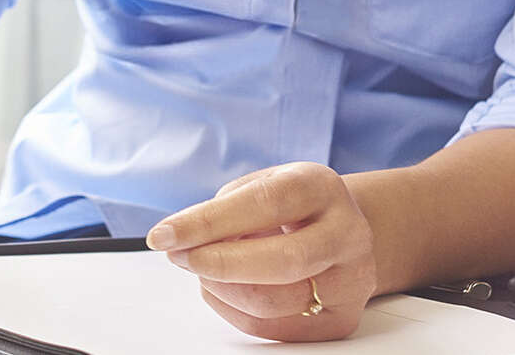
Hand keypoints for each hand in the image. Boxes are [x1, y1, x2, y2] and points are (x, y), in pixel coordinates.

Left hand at [145, 162, 378, 341]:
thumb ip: (226, 210)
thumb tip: (185, 243)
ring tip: (203, 268)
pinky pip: (273, 329)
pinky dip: (233, 309)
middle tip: (178, 257)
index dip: (208, 222)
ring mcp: (350, 280)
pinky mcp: (340, 319)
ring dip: (221, 288)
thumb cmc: (290, 206)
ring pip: (273, 303)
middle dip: (216, 263)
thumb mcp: (260, 186)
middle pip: (280, 261)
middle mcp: (345, 233)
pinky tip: (223, 288)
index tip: (164, 235)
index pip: (263, 204)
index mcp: (319, 187)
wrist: (340, 230)